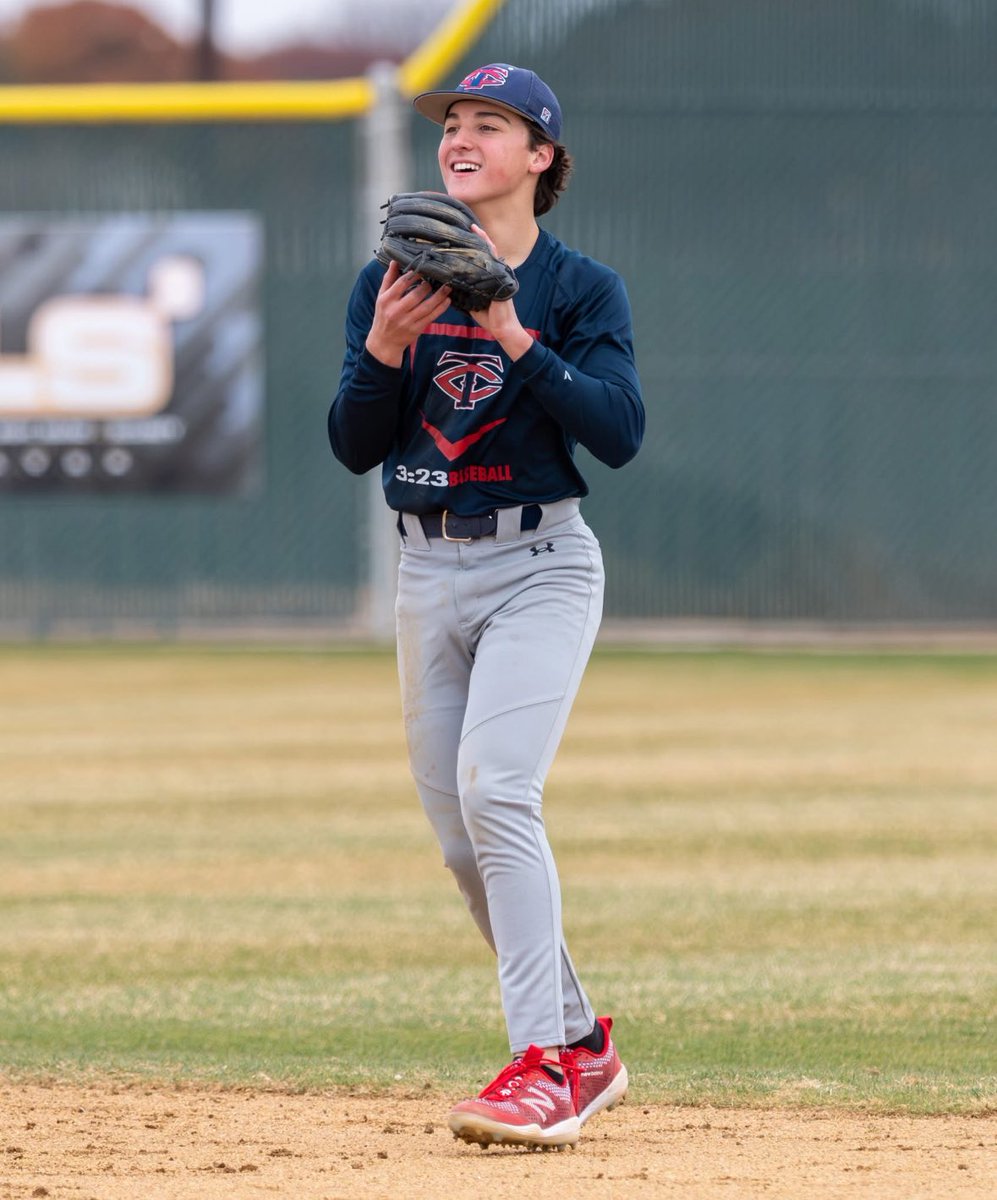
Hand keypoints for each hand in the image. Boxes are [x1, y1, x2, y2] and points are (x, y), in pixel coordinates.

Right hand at [365, 261, 451, 366]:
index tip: (423, 269)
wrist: (384, 342)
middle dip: (428, 285)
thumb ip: (388, 279)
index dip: (414, 274)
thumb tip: (395, 261)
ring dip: (439, 296)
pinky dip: (441, 308)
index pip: (402, 283)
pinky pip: (431, 316)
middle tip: (435, 280)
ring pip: (427, 306)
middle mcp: (396, 311)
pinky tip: (447, 300)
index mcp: (386, 300)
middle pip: (416, 294)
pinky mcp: (416, 329)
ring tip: (447, 287)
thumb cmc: (383, 316)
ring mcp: (407, 321)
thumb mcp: (381, 297)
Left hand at [468, 224, 533, 360]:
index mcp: (489, 276)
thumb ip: (463, 289)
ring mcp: (500, 274)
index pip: (481, 256)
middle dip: (478, 237)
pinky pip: (493, 261)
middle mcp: (496, 272)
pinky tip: (480, 242)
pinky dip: (487, 250)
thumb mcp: (471, 299)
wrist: (501, 328)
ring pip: (490, 252)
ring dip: (482, 239)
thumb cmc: (488, 316)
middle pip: (487, 249)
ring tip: (473, 228)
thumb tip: (446, 282)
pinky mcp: (501, 278)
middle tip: (467, 224)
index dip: (474, 245)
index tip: (464, 234)